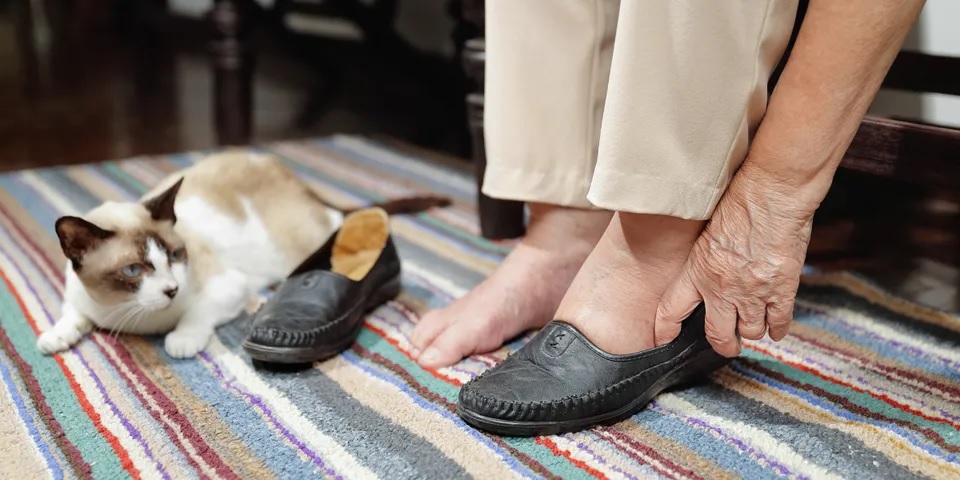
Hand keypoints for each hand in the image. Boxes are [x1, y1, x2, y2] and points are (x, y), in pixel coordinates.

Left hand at [654, 165, 816, 356]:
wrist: (770, 195)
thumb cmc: (739, 203)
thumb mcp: (706, 233)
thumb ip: (704, 258)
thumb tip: (706, 271)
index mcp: (697, 271)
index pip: (672, 310)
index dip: (666, 329)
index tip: (664, 339)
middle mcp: (722, 288)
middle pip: (717, 333)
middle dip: (722, 344)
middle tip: (726, 345)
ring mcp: (752, 293)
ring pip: (750, 331)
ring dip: (752, 331)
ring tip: (753, 327)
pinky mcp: (781, 290)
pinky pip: (778, 322)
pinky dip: (777, 329)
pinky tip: (775, 329)